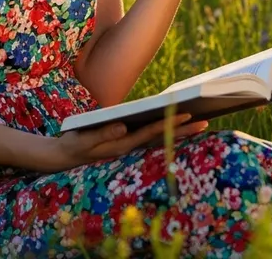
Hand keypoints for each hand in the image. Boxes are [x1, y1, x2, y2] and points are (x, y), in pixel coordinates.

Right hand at [42, 114, 208, 172]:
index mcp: (123, 144)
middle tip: (206, 122)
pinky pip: (151, 140)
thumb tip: (124, 127)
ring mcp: (130, 148)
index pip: (152, 133)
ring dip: (178, 134)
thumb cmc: (75, 144)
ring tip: (198, 125)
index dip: (170, 124)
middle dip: (183, 131)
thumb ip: (103, 133)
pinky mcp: (127, 145)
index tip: (188, 116)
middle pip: (162, 138)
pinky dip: (166, 134)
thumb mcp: (85, 138)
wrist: (65, 156)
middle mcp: (130, 147)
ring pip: (159, 140)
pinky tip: (176, 129)